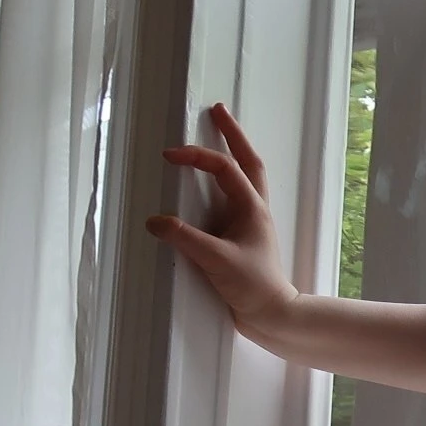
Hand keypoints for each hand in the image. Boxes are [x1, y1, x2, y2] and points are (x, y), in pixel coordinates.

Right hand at [145, 104, 296, 333]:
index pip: (224, 168)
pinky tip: (210, 184)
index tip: (169, 155)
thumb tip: (153, 220)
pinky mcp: (242, 236)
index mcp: (252, 208)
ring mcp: (250, 222)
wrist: (272, 315)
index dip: (197, 156)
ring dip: (232, 154)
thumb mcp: (215, 260)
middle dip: (232, 134)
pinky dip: (223, 182)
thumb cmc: (252, 287)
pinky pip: (233, 199)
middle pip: (248, 160)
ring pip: (245, 177)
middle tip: (218, 110)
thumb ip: (184, 238)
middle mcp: (255, 209)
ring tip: (218, 135)